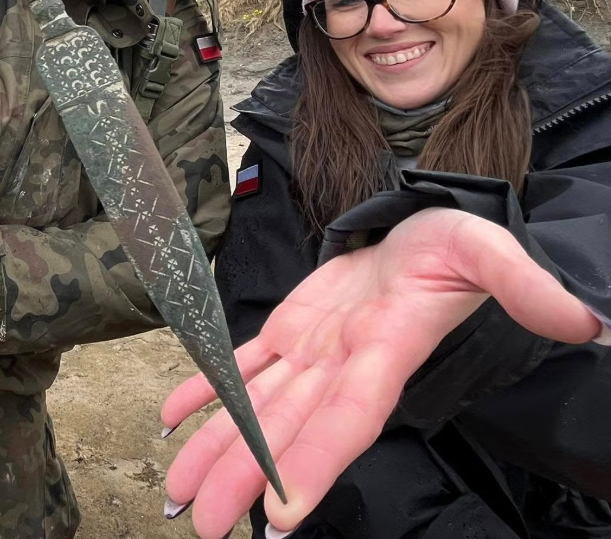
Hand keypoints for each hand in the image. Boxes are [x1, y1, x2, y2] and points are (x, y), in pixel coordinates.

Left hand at [161, 208, 603, 537]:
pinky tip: (172, 417)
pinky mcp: (293, 329)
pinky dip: (206, 388)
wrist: (423, 232)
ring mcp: (313, 350)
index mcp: (385, 350)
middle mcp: (342, 363)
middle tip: (202, 525)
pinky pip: (242, 362)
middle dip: (243, 476)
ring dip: (215, 446)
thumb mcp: (487, 249)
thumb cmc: (456, 245)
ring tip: (175, 489)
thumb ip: (522, 283)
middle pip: (286, 428)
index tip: (282, 515)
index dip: (316, 464)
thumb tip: (584, 322)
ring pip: (256, 405)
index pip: (349, 417)